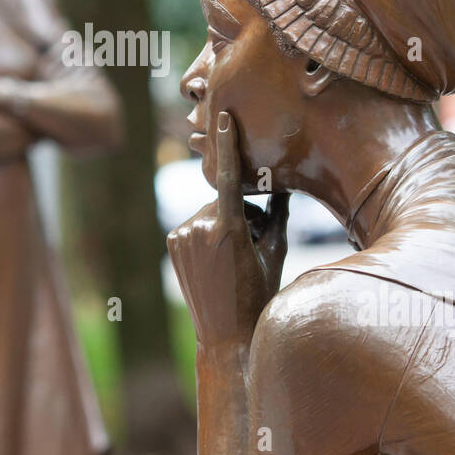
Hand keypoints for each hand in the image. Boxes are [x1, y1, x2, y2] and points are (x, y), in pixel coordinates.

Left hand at [166, 112, 288, 347]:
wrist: (226, 335)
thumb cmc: (258, 294)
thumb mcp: (274, 252)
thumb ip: (277, 215)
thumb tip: (282, 186)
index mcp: (228, 228)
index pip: (228, 176)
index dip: (227, 145)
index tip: (223, 118)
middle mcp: (199, 228)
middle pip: (225, 200)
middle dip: (242, 214)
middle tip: (253, 246)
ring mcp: (181, 236)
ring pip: (209, 213)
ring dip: (224, 224)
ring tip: (235, 258)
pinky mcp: (172, 243)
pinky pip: (194, 225)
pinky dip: (207, 234)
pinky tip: (216, 261)